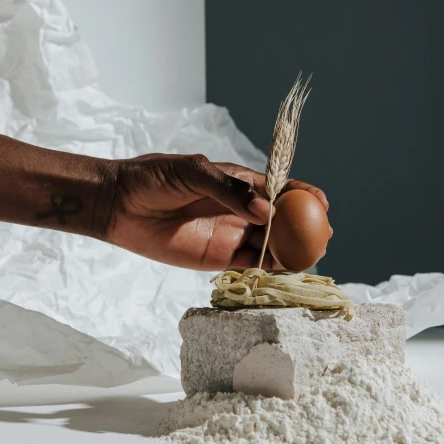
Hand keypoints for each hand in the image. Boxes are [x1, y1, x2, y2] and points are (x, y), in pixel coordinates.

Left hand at [97, 153, 329, 270]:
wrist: (120, 204)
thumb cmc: (155, 179)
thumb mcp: (194, 173)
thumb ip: (229, 190)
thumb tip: (266, 211)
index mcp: (239, 183)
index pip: (278, 188)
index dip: (302, 194)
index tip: (322, 202)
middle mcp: (240, 210)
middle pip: (282, 220)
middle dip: (305, 228)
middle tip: (322, 236)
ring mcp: (231, 234)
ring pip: (270, 245)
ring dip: (291, 251)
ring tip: (309, 256)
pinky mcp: (217, 258)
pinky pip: (249, 264)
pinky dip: (268, 269)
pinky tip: (282, 270)